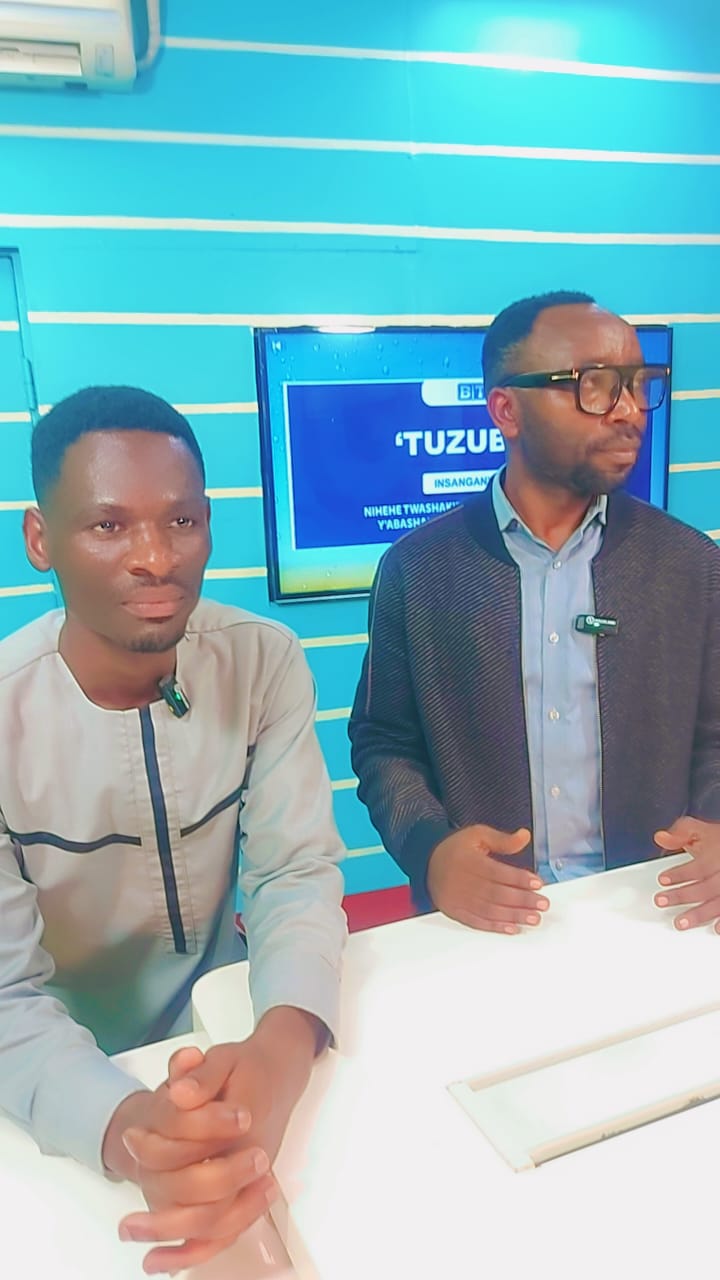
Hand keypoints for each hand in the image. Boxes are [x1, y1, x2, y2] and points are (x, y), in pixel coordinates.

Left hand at [106, 1047, 274, 1274]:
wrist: (280, 1073)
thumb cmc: (249, 1068)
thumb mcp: (225, 1057)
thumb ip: (201, 1075)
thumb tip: (178, 1093)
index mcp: (245, 1127)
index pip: (203, 1153)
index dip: (162, 1151)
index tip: (130, 1139)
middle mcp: (249, 1160)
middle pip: (213, 1206)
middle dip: (167, 1220)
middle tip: (128, 1224)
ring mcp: (251, 1179)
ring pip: (218, 1225)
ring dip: (178, 1243)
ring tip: (143, 1253)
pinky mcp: (247, 1189)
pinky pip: (226, 1231)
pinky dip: (197, 1251)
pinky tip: (167, 1262)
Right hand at [426, 824, 547, 931]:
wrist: (427, 863)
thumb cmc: (455, 849)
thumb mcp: (477, 835)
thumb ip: (502, 839)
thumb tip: (524, 836)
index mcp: (469, 861)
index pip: (498, 872)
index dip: (519, 879)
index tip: (537, 883)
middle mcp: (463, 882)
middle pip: (497, 894)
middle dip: (522, 900)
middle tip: (542, 904)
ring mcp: (460, 899)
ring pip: (490, 911)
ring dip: (514, 916)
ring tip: (533, 918)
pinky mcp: (457, 912)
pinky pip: (478, 922)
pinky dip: (496, 927)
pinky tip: (512, 928)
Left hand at [654, 816, 719, 931]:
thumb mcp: (701, 830)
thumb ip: (682, 832)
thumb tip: (661, 838)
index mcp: (717, 854)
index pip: (698, 867)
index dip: (679, 874)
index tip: (662, 880)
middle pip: (706, 887)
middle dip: (682, 896)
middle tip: (661, 901)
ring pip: (719, 902)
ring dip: (700, 914)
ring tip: (681, 923)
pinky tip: (715, 929)